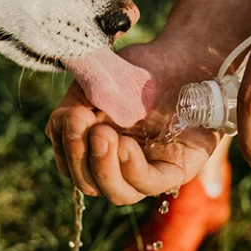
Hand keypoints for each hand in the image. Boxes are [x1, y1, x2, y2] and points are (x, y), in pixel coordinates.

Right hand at [46, 35, 223, 204]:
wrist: (186, 58)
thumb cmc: (142, 69)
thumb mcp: (103, 78)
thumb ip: (79, 97)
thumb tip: (64, 120)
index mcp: (96, 145)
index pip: (70, 162)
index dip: (64, 145)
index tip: (68, 116)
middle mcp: (120, 163)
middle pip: (88, 182)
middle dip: (79, 156)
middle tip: (81, 122)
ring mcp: (148, 170)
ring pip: (117, 193)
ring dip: (103, 167)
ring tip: (104, 135)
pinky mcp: (175, 169)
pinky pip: (150, 184)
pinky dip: (132, 170)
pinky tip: (125, 146)